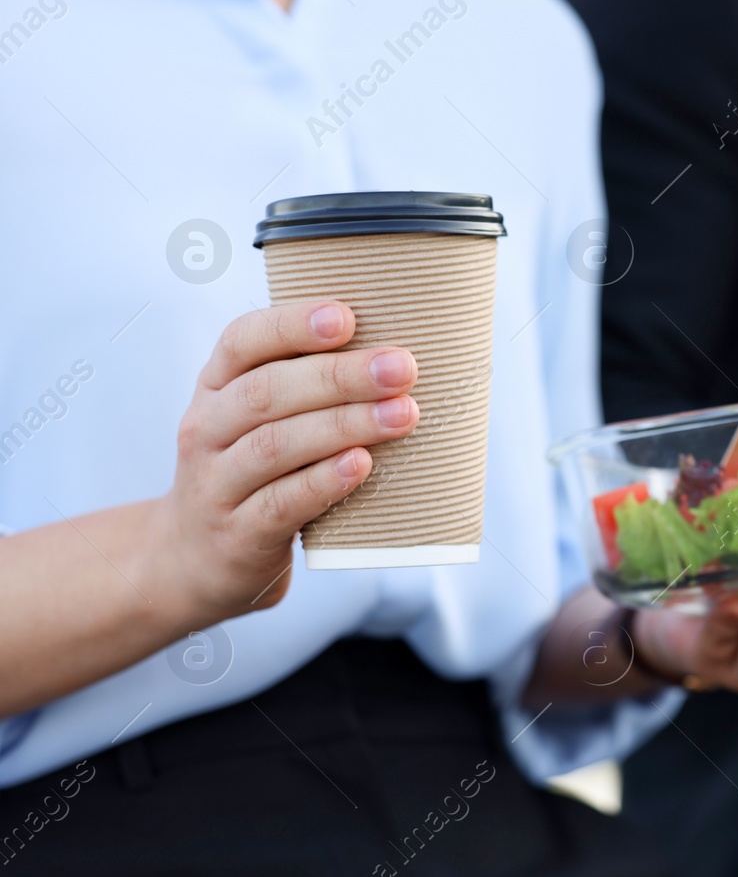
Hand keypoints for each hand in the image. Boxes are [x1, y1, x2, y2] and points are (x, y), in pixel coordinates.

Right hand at [147, 301, 418, 622]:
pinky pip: (280, 503)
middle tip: (402, 368)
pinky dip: (324, 481)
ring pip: (275, 446)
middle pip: (268, 391)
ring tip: (403, 414)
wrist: (194, 561)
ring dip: (344, 425)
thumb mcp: (259, 421)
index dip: (292, 325)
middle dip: (340, 376)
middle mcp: (208, 428)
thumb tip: (398, 352)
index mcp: (216, 387)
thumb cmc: (251, 474)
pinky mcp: (237, 534)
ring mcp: (216, 483)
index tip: (347, 316)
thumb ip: (307, 384)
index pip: (242, 341)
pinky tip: (362, 464)